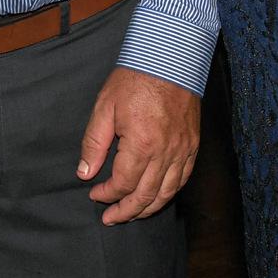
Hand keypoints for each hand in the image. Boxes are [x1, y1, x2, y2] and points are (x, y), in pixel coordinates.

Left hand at [77, 67, 200, 224]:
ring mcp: (183, 150)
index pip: (123, 184)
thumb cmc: (135, 79)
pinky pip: (182, 179)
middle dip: (126, 211)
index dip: (107, 195)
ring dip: (147, 208)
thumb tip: (85, 173)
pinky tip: (156, 197)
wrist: (170, 58)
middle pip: (146, 196)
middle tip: (110, 218)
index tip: (94, 194)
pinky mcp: (192, 145)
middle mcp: (166, 152)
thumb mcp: (104, 107)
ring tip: (131, 214)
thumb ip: (94, 144)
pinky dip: (168, 193)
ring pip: (166, 193)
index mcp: (141, 144)